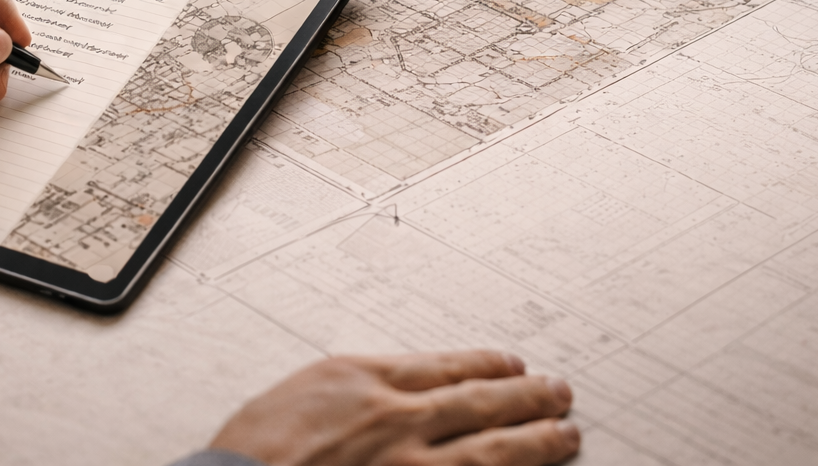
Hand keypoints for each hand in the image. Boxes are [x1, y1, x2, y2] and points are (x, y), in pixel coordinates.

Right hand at [209, 351, 577, 465]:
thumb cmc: (252, 452)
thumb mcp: (301, 394)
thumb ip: (351, 391)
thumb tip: (385, 393)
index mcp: (367, 380)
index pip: (448, 366)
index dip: (487, 365)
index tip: (512, 364)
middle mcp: (398, 421)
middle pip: (482, 402)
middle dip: (528, 397)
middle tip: (559, 392)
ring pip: (494, 450)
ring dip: (537, 441)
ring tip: (565, 433)